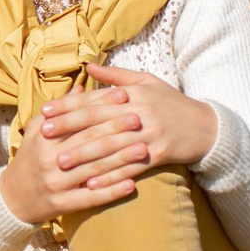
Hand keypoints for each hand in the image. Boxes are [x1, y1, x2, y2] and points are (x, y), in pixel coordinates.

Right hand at [0, 97, 149, 225]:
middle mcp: (50, 159)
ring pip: (94, 169)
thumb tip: (82, 87)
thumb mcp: (36, 130)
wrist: (13, 198)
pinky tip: (132, 185)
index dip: (101, 105)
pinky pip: (91, 198)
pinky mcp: (63, 204)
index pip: (78, 118)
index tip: (124, 95)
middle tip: (139, 119)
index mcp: (44, 137)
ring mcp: (57, 183)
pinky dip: (112, 191)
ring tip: (143, 149)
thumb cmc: (29, 158)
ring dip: (121, 159)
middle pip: (88, 141)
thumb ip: (60, 110)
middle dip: (116, 128)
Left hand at [42, 64, 218, 171]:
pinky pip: (129, 168)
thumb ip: (115, 75)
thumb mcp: (147, 81)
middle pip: (98, 123)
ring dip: (83, 157)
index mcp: (134, 94)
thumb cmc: (171, 102)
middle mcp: (140, 114)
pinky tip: (91, 184)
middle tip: (44, 136)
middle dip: (69, 130)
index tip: (45, 112)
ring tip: (60, 163)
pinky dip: (109, 177)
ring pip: (111, 148)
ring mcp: (149, 136)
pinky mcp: (158, 155)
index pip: (95, 100)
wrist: (205, 126)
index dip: (68, 106)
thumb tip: (87, 66)